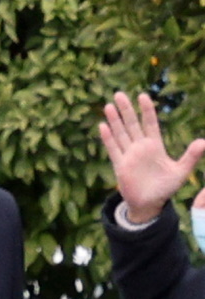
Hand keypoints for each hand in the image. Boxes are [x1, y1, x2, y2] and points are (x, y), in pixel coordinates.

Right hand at [99, 92, 204, 222]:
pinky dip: (108, 138)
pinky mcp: (120, 165)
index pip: (150, 124)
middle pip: (132, 125)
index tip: (143, 96)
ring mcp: (129, 155)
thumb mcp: (181, 172)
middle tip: (119, 94)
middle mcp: (140, 147)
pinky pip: (113, 149)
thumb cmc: (166, 187)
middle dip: (126, 110)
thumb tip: (203, 142)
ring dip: (114, 120)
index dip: (146, 110)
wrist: (150, 204)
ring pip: (120, 134)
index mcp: (155, 146)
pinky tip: (103, 126)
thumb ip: (191, 157)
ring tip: (108, 105)